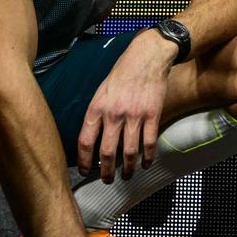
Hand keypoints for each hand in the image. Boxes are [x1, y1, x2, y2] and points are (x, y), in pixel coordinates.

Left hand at [78, 33, 170, 181]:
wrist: (147, 57)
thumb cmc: (122, 73)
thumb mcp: (101, 91)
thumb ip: (97, 113)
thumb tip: (94, 137)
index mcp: (97, 108)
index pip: (85, 142)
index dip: (84, 161)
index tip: (85, 171)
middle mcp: (114, 114)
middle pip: (107, 152)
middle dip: (106, 172)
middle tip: (107, 180)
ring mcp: (134, 115)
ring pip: (129, 152)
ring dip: (128, 168)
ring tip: (127, 176)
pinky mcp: (152, 115)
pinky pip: (149, 143)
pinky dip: (148, 157)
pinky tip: (146, 164)